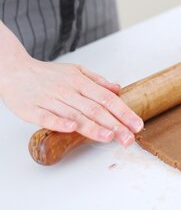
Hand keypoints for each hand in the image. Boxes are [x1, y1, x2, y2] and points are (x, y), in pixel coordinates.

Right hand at [0, 25, 142, 145]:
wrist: (14, 70)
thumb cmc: (46, 74)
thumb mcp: (75, 71)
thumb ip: (97, 81)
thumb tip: (117, 88)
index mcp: (79, 81)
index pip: (106, 98)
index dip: (123, 112)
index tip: (136, 124)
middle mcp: (68, 90)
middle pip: (95, 109)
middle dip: (115, 124)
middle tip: (129, 138)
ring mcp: (50, 100)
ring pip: (75, 114)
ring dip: (94, 127)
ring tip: (110, 137)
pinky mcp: (33, 109)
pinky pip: (48, 117)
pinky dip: (60, 122)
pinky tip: (72, 128)